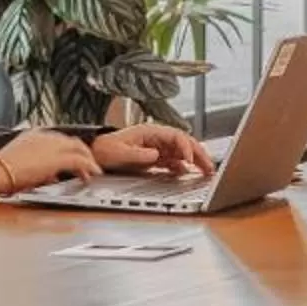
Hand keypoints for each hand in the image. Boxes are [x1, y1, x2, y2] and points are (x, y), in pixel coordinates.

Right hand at [0, 130, 98, 193]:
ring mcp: (51, 146)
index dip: (70, 150)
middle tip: (88, 165)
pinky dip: (89, 166)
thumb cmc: (1, 171)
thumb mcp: (22, 164)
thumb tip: (50, 176)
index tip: (74, 159)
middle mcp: (45, 137)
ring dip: (87, 160)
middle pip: (72, 142)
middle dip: (82, 153)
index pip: (59, 140)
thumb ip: (38, 167)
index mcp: (34, 135)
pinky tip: (93, 173)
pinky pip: (79, 161)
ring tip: (92, 171)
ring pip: (78, 149)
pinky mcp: (56, 158)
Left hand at [92, 123, 213, 176]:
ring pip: (183, 152)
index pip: (176, 136)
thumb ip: (139, 154)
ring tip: (207, 171)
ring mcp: (158, 148)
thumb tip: (157, 155)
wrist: (97, 154)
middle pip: (184, 143)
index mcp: (151, 132)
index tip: (190, 161)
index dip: (185, 148)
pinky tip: (189, 173)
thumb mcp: (121, 153)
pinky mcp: (156, 158)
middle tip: (209, 167)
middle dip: (199, 154)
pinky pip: (175, 161)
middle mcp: (157, 138)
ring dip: (196, 160)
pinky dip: (184, 167)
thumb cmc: (106, 149)